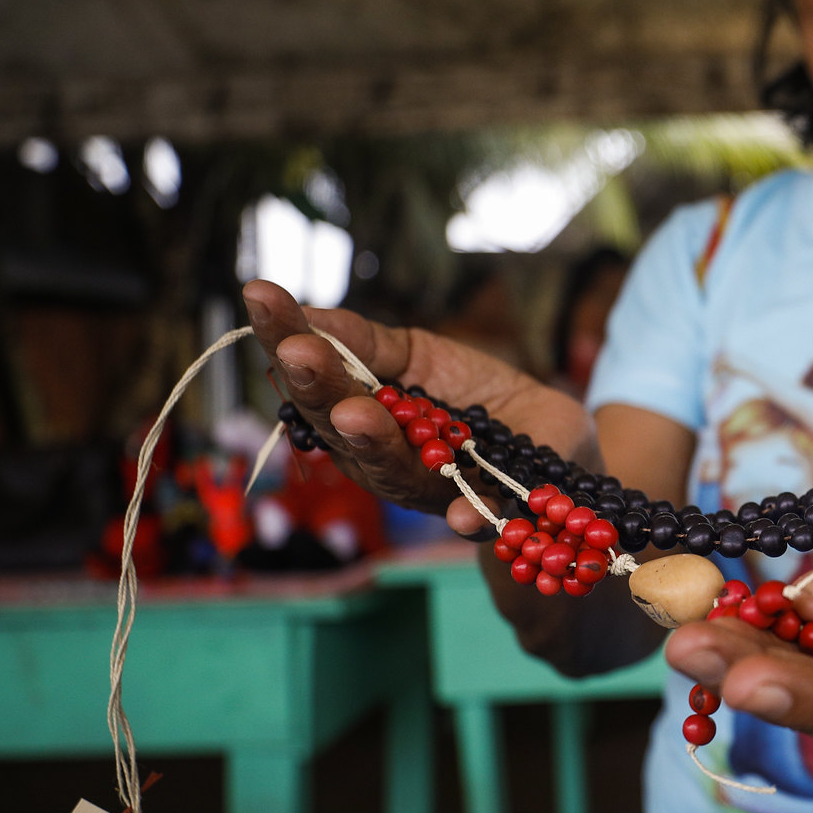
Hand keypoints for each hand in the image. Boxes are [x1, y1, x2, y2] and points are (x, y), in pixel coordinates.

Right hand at [241, 280, 595, 536]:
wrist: (554, 449)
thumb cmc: (477, 400)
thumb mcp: (427, 355)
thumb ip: (370, 343)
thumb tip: (306, 312)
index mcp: (361, 411)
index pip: (313, 373)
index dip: (283, 335)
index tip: (258, 293)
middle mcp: (380, 455)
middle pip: (336, 424)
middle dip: (318, 387)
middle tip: (297, 351)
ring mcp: (428, 488)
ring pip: (391, 470)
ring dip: (373, 444)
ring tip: (354, 414)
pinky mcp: (485, 513)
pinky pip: (476, 519)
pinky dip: (470, 518)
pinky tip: (462, 514)